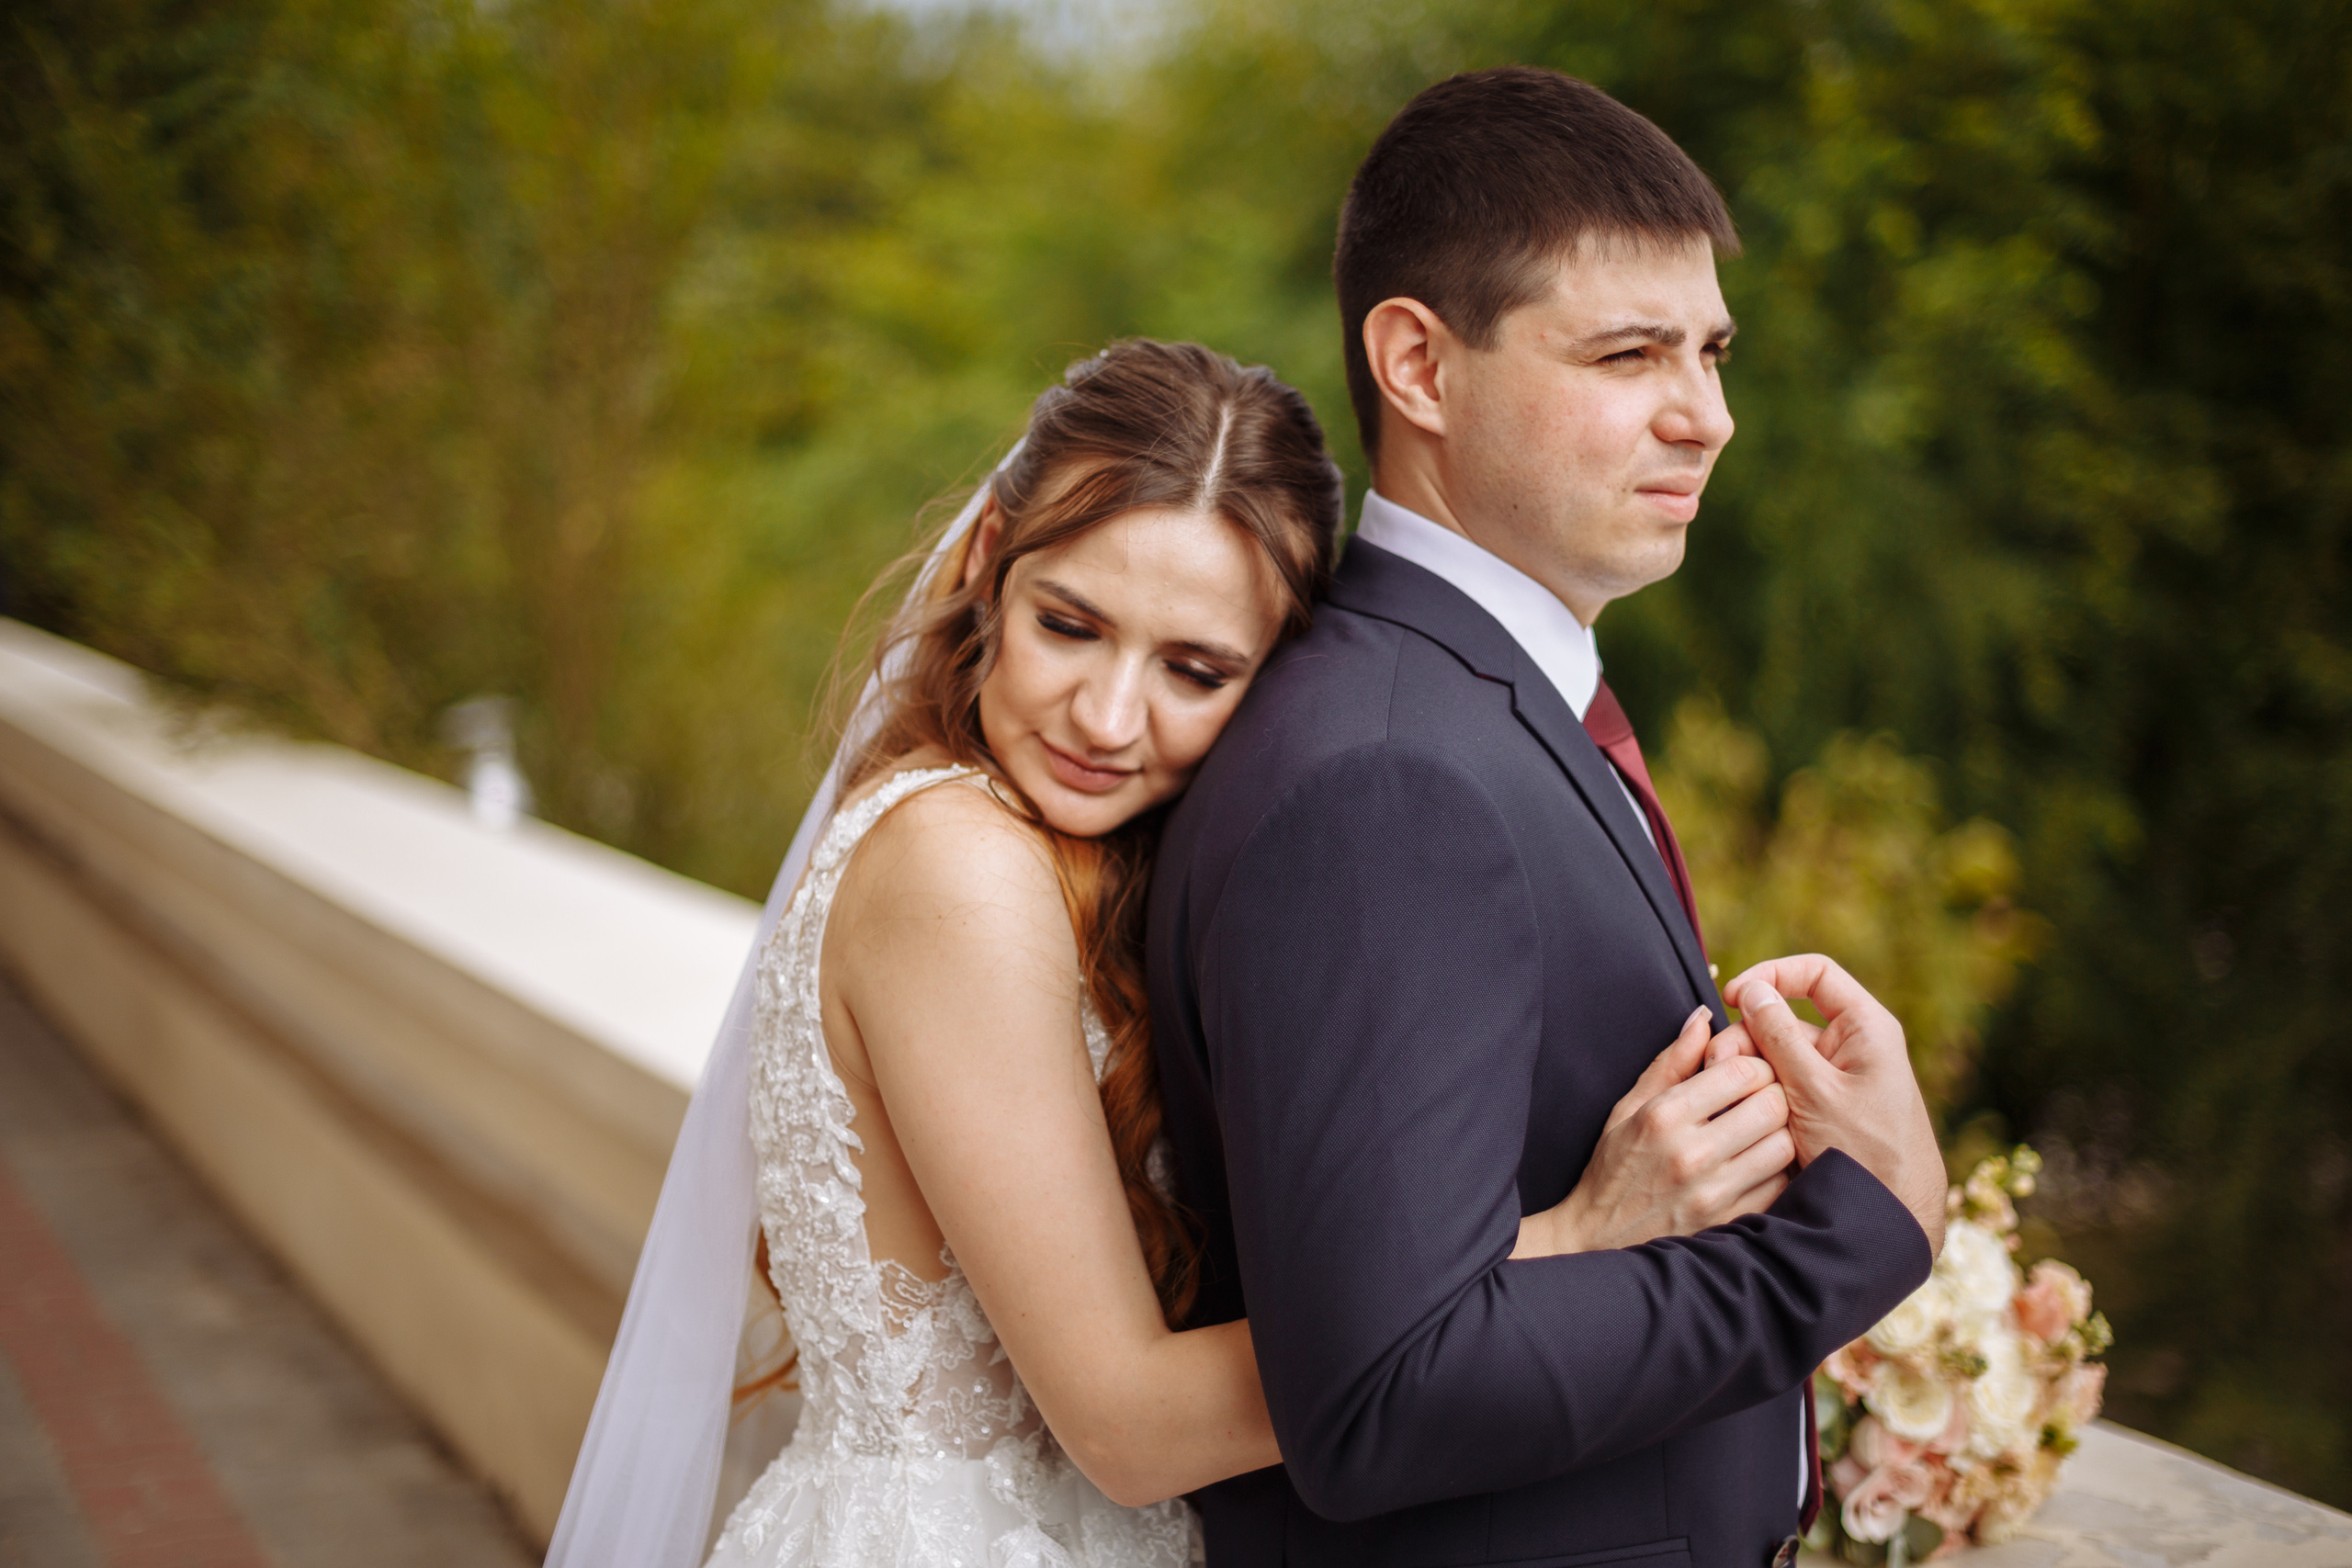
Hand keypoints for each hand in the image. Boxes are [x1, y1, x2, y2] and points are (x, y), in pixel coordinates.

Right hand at [1513, 1006, 1796, 1257]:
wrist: (1597, 1241)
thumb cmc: (1614, 1167)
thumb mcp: (1629, 1108)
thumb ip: (1671, 1063)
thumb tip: (1702, 1017)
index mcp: (1664, 1115)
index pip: (1740, 1070)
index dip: (1754, 1063)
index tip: (1748, 1071)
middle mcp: (1691, 1152)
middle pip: (1771, 1104)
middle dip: (1774, 1093)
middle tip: (1763, 1098)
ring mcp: (1713, 1192)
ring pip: (1784, 1145)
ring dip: (1781, 1133)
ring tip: (1763, 1132)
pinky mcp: (1729, 1222)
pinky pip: (1780, 1186)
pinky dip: (1778, 1171)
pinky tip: (1759, 1166)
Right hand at [1717, 955, 1947, 1254]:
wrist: (1891, 1215)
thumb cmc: (1868, 1154)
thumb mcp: (1815, 1091)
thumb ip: (1779, 1037)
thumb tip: (1751, 991)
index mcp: (1863, 1029)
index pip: (1814, 974)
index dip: (1771, 976)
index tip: (1733, 997)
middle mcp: (1850, 1048)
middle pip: (1785, 1019)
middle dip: (1747, 1036)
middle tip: (1716, 1065)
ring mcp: (1835, 1079)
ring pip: (1777, 1055)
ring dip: (1748, 1070)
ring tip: (1726, 1097)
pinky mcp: (1821, 1108)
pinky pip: (1782, 1086)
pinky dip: (1759, 1093)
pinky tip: (1740, 1114)